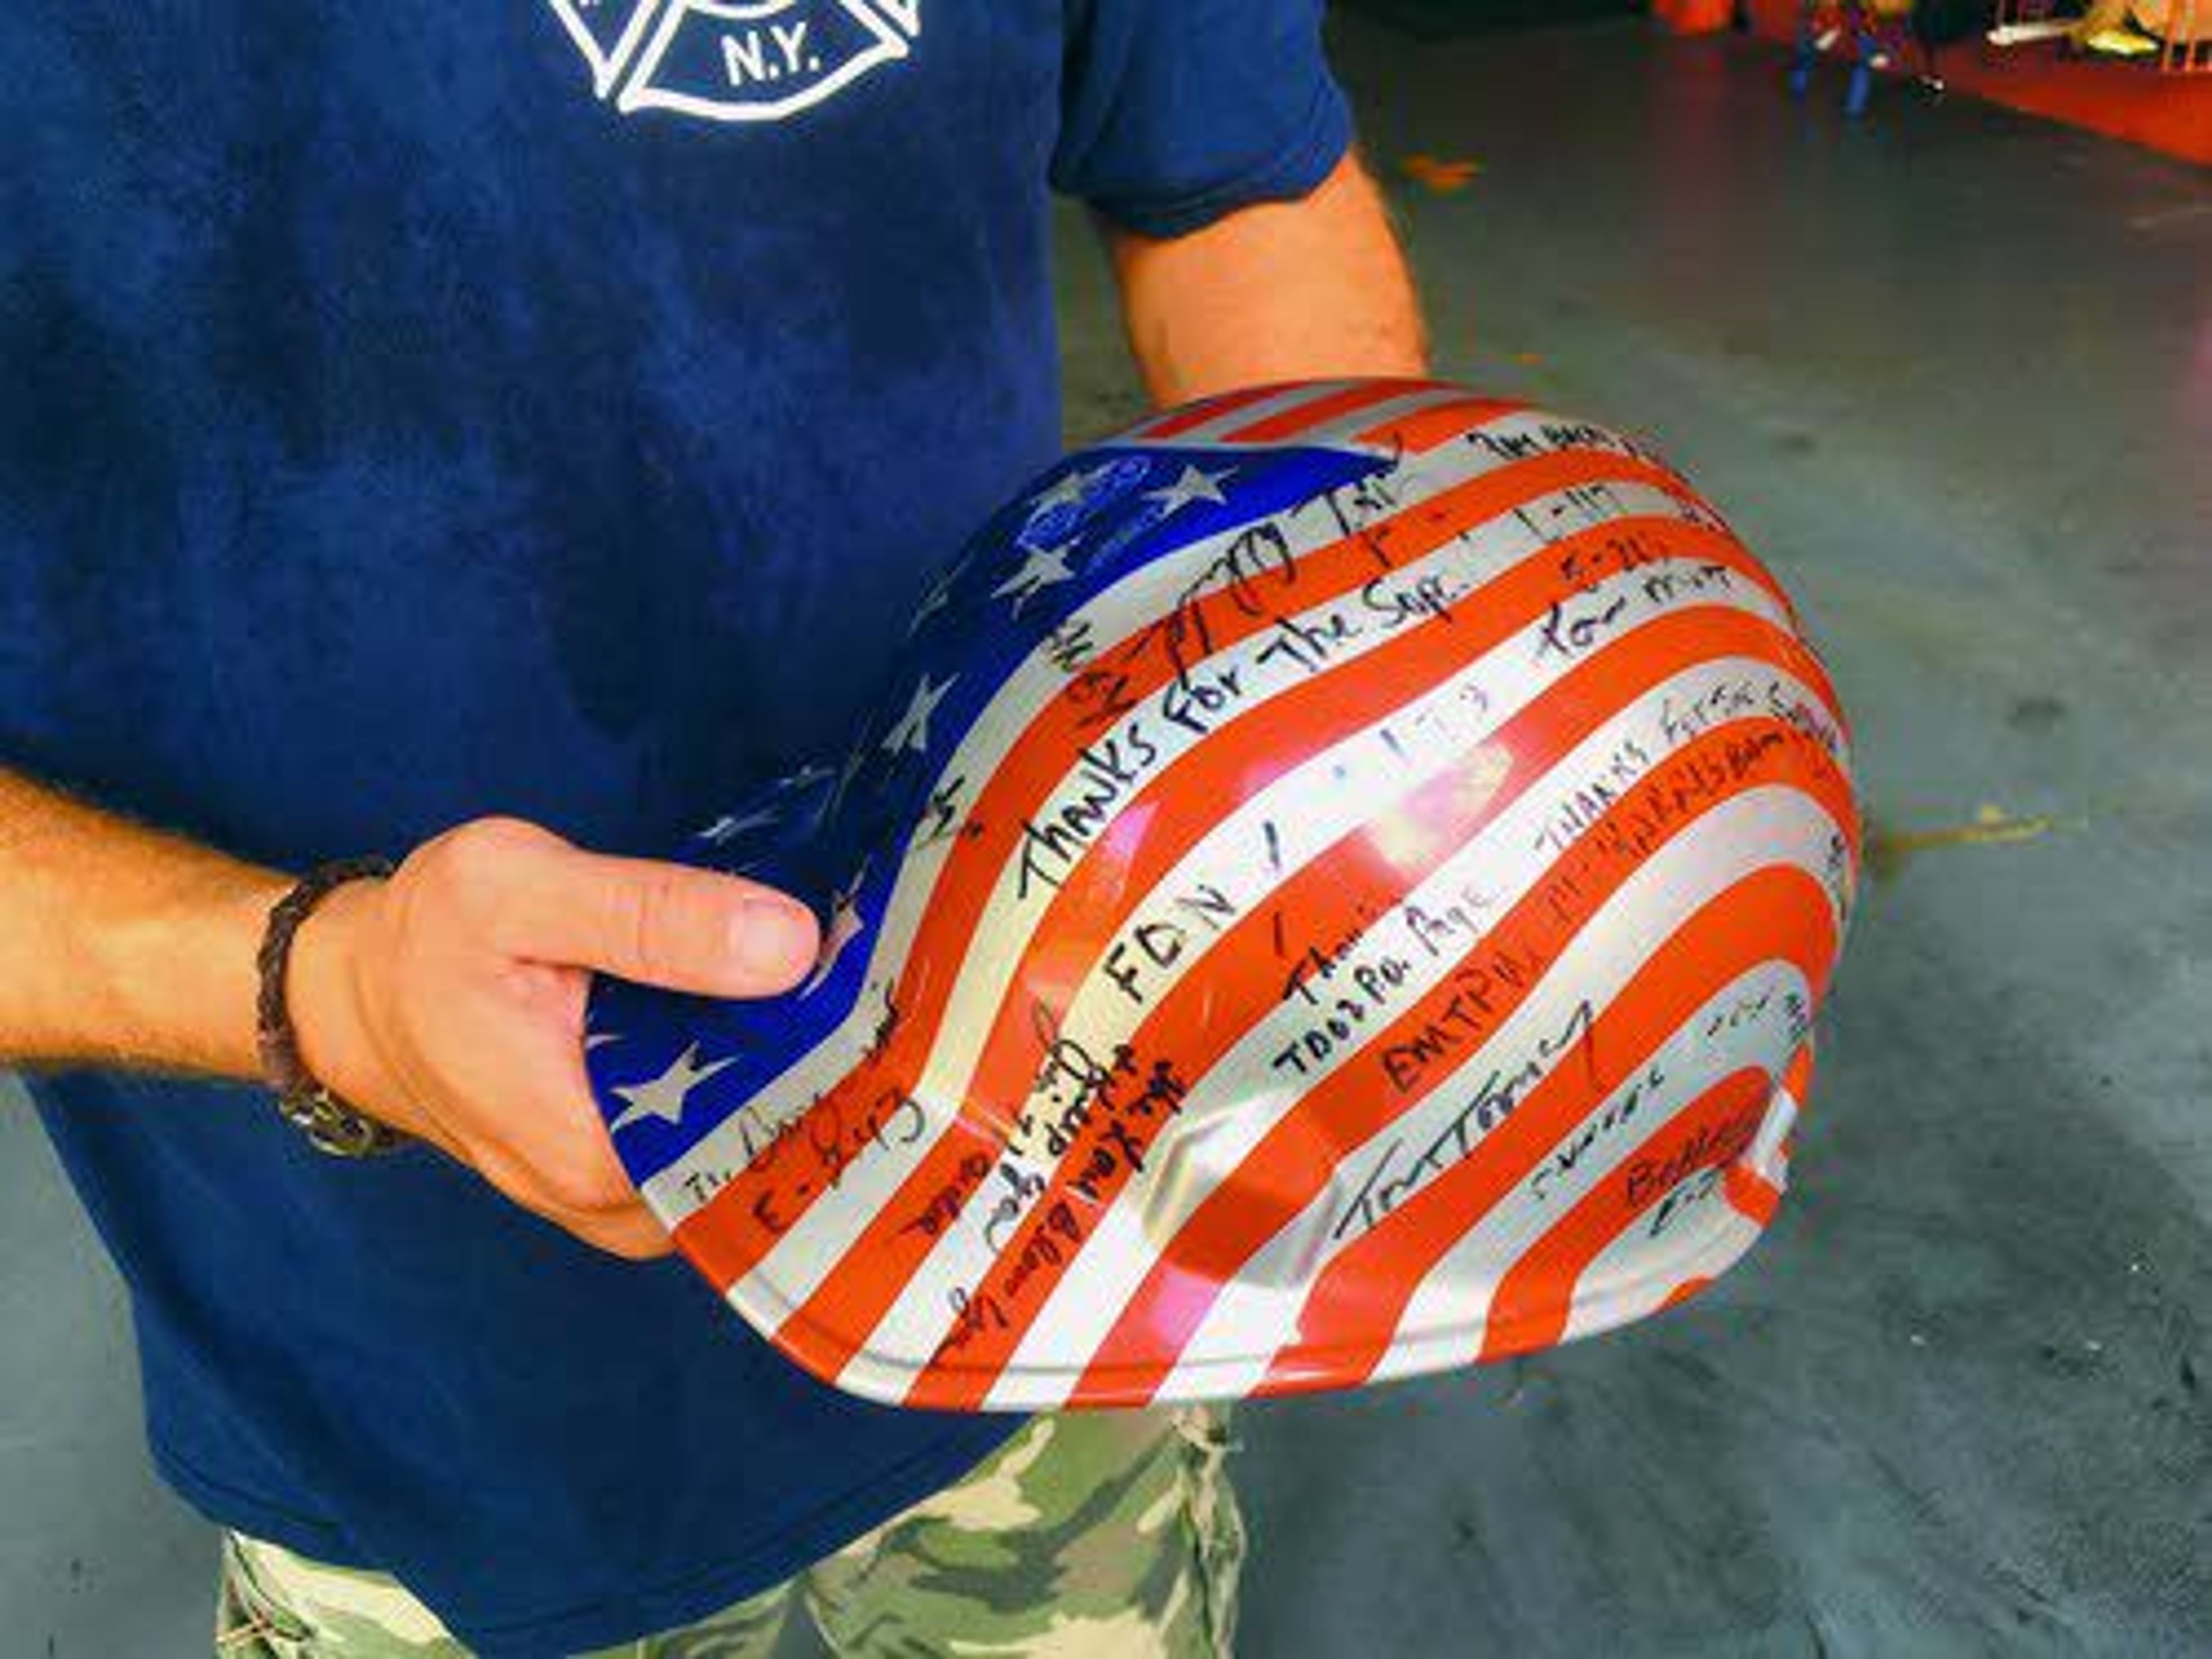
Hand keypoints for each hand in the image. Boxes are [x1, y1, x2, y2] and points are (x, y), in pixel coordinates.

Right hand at [286, 817, 819, 1257]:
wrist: (360, 994)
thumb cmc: (426, 940)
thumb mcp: (519, 889)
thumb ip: (651, 914)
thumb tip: (786, 942)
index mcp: (594, 1157)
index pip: (765, 1132)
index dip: (831, 1058)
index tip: (871, 987)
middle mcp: (617, 1208)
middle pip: (770, 1149)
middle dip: (825, 1066)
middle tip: (860, 975)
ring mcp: (624, 1205)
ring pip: (753, 1149)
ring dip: (794, 1073)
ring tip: (821, 986)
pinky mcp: (630, 1180)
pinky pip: (720, 1141)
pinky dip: (754, 1082)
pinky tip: (771, 1016)